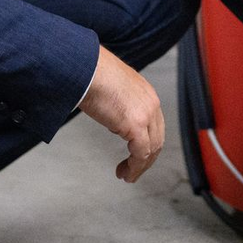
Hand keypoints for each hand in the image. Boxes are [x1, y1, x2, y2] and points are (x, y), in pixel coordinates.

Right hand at [77, 46, 164, 182]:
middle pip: (157, 138)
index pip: (155, 124)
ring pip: (152, 148)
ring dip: (140, 166)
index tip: (135, 153)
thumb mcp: (112, 87)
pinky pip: (141, 153)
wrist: (85, 67)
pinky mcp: (135, 124)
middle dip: (146, 158)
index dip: (147, 142)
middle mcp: (151, 102)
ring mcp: (145, 113)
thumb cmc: (91, 73)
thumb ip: (118, 102)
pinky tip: (125, 173)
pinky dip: (135, 167)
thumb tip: (112, 117)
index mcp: (147, 92)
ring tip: (127, 175)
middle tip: (133, 170)